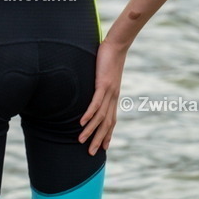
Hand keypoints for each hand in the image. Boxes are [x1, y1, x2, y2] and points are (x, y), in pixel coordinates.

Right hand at [79, 41, 127, 155]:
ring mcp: (109, 92)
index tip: (102, 147)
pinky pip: (95, 103)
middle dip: (99, 139)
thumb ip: (98, 82)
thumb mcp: (103, 73)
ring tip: (81, 140)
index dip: (107, 135)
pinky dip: (89, 114)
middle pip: (106, 124)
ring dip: (90, 130)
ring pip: (100, 117)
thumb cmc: (108, 57)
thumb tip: (92, 86)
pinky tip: (82, 122)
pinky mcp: (103, 85)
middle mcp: (113, 98)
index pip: (111, 120)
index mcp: (114, 96)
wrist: (117, 45)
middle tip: (91, 153)